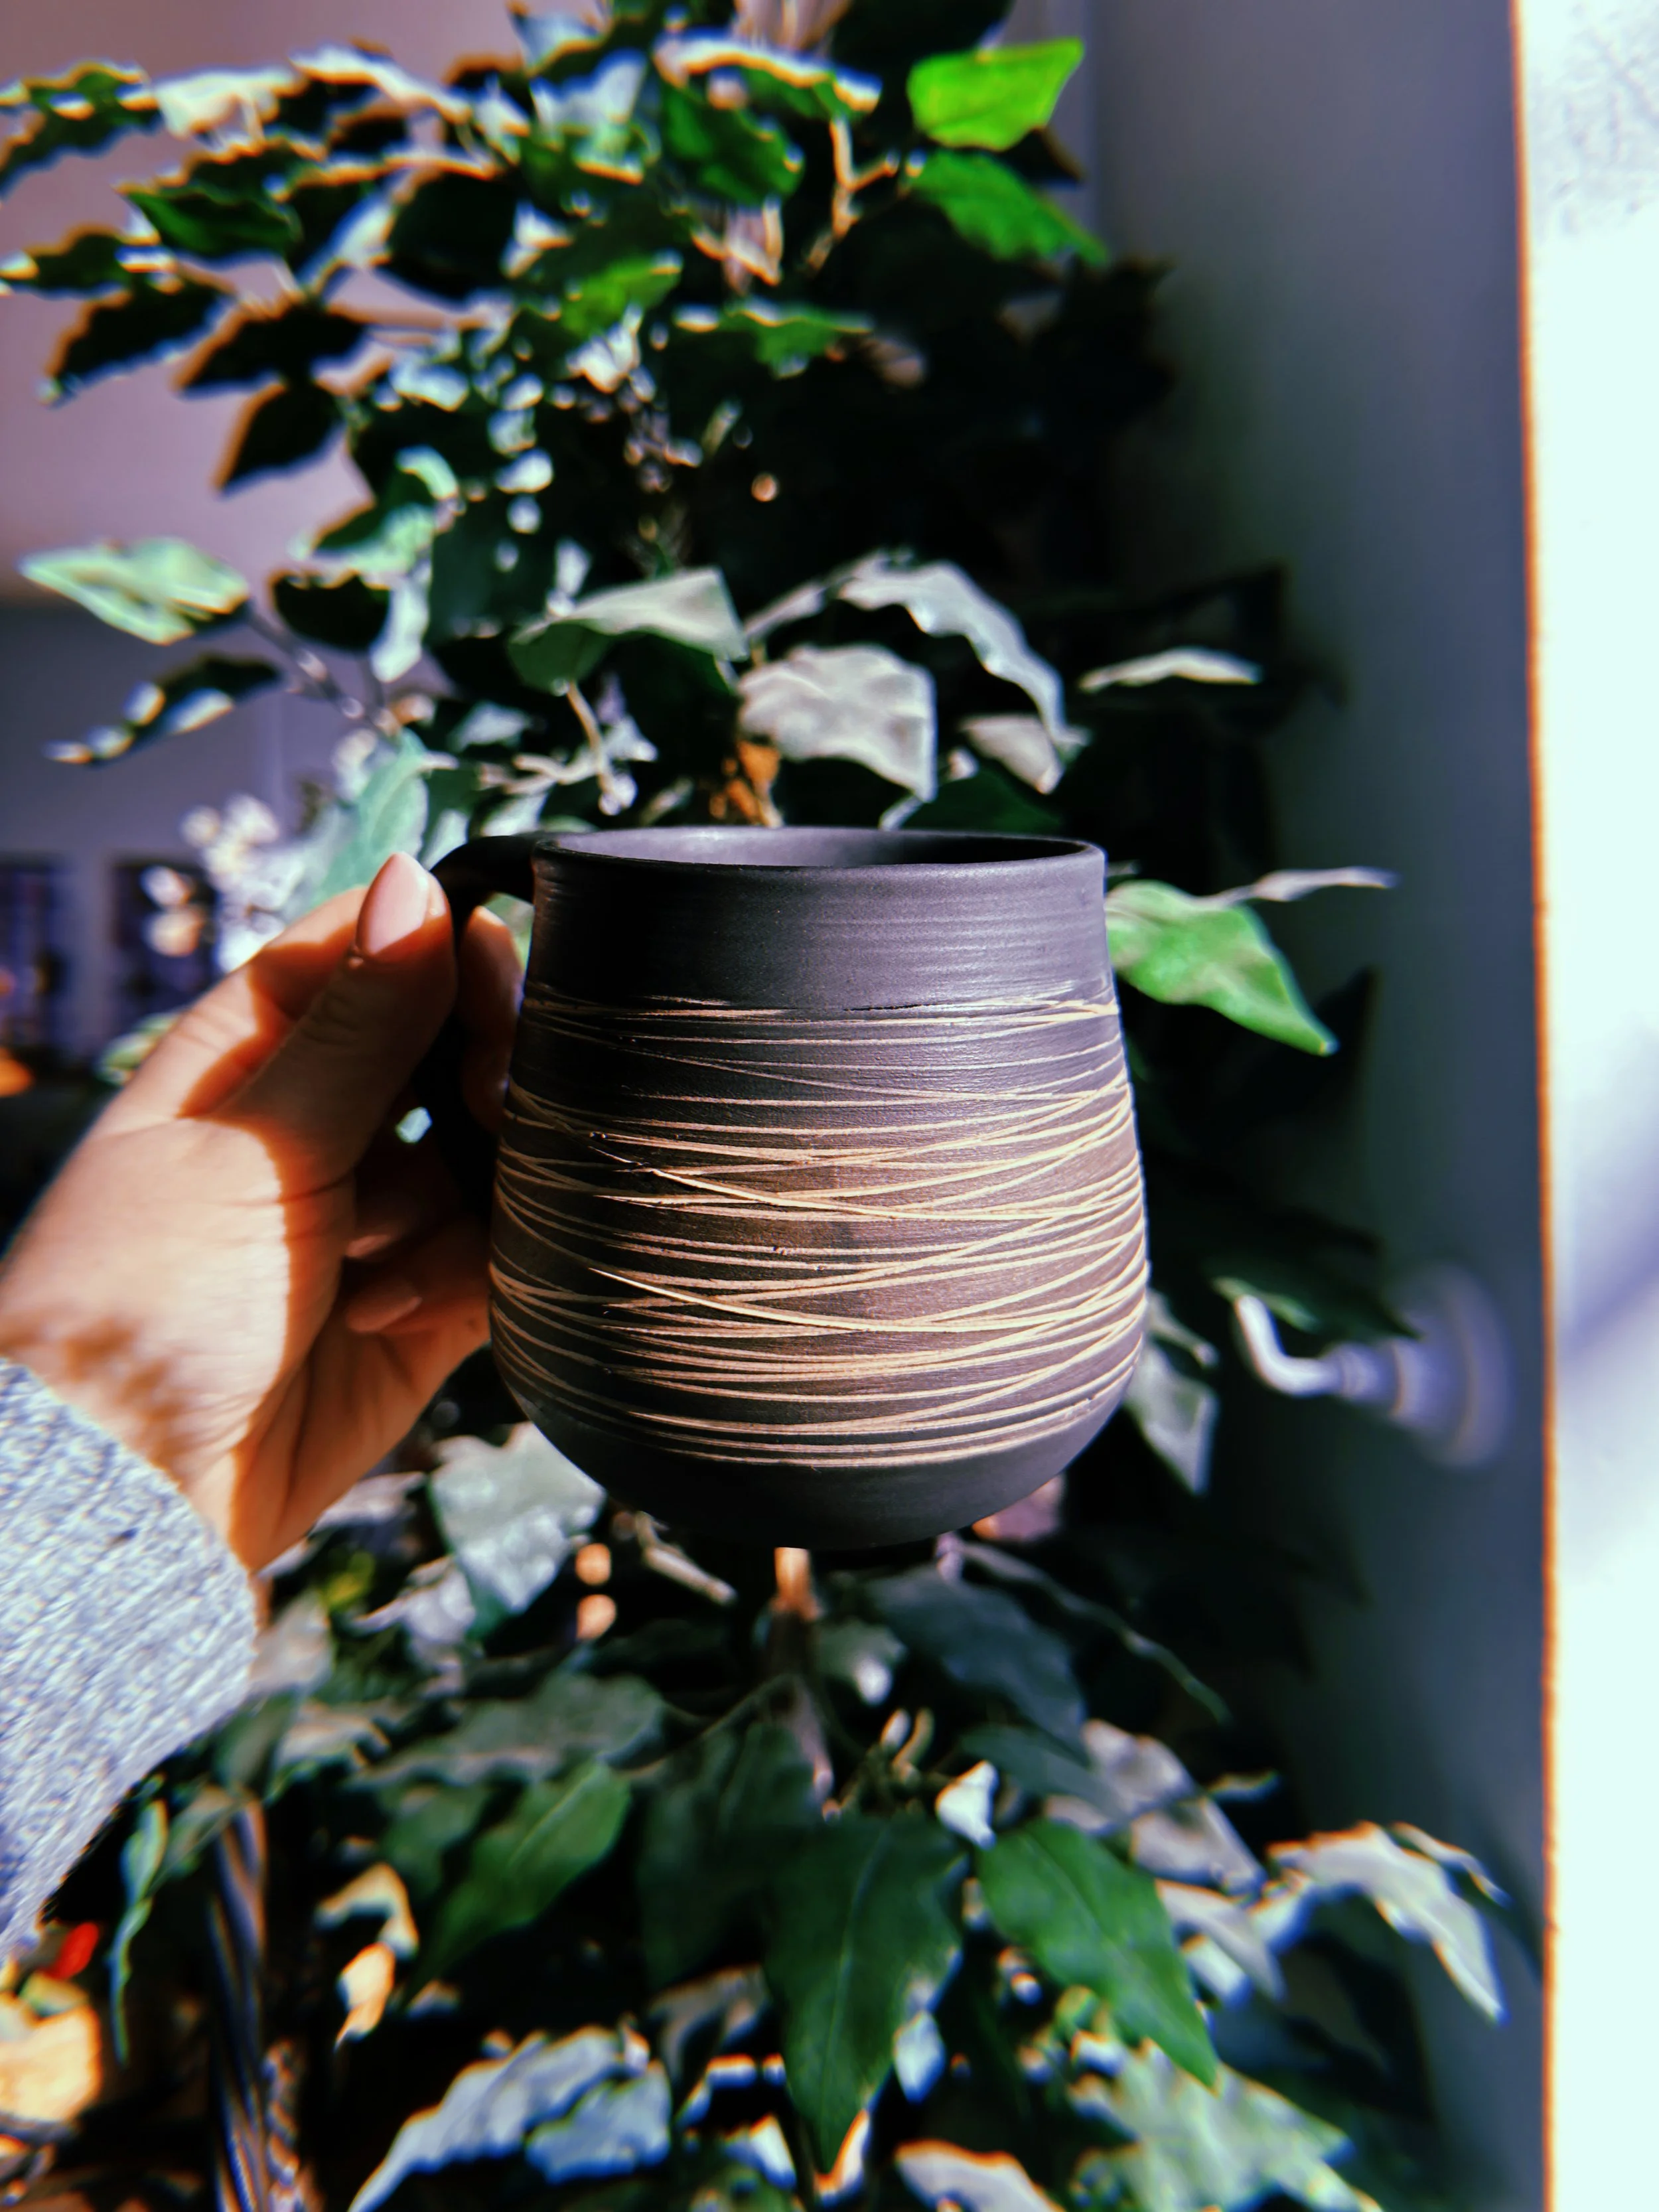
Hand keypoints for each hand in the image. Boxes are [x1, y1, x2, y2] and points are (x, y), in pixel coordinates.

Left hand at [0, 854, 519, 1570]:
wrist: (124, 1495)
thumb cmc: (140, 1301)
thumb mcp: (252, 1143)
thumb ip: (358, 1024)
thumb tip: (418, 880)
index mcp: (254, 1052)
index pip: (380, 950)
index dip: (447, 953)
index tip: (490, 987)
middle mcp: (319, 1124)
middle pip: (454, 1046)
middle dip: (479, 1079)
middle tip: (483, 1112)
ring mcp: (372, 1216)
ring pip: (488, 1155)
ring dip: (451, 1202)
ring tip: (375, 1264)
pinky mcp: (418, 1308)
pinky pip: (497, 1257)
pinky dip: (463, 1277)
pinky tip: (387, 1315)